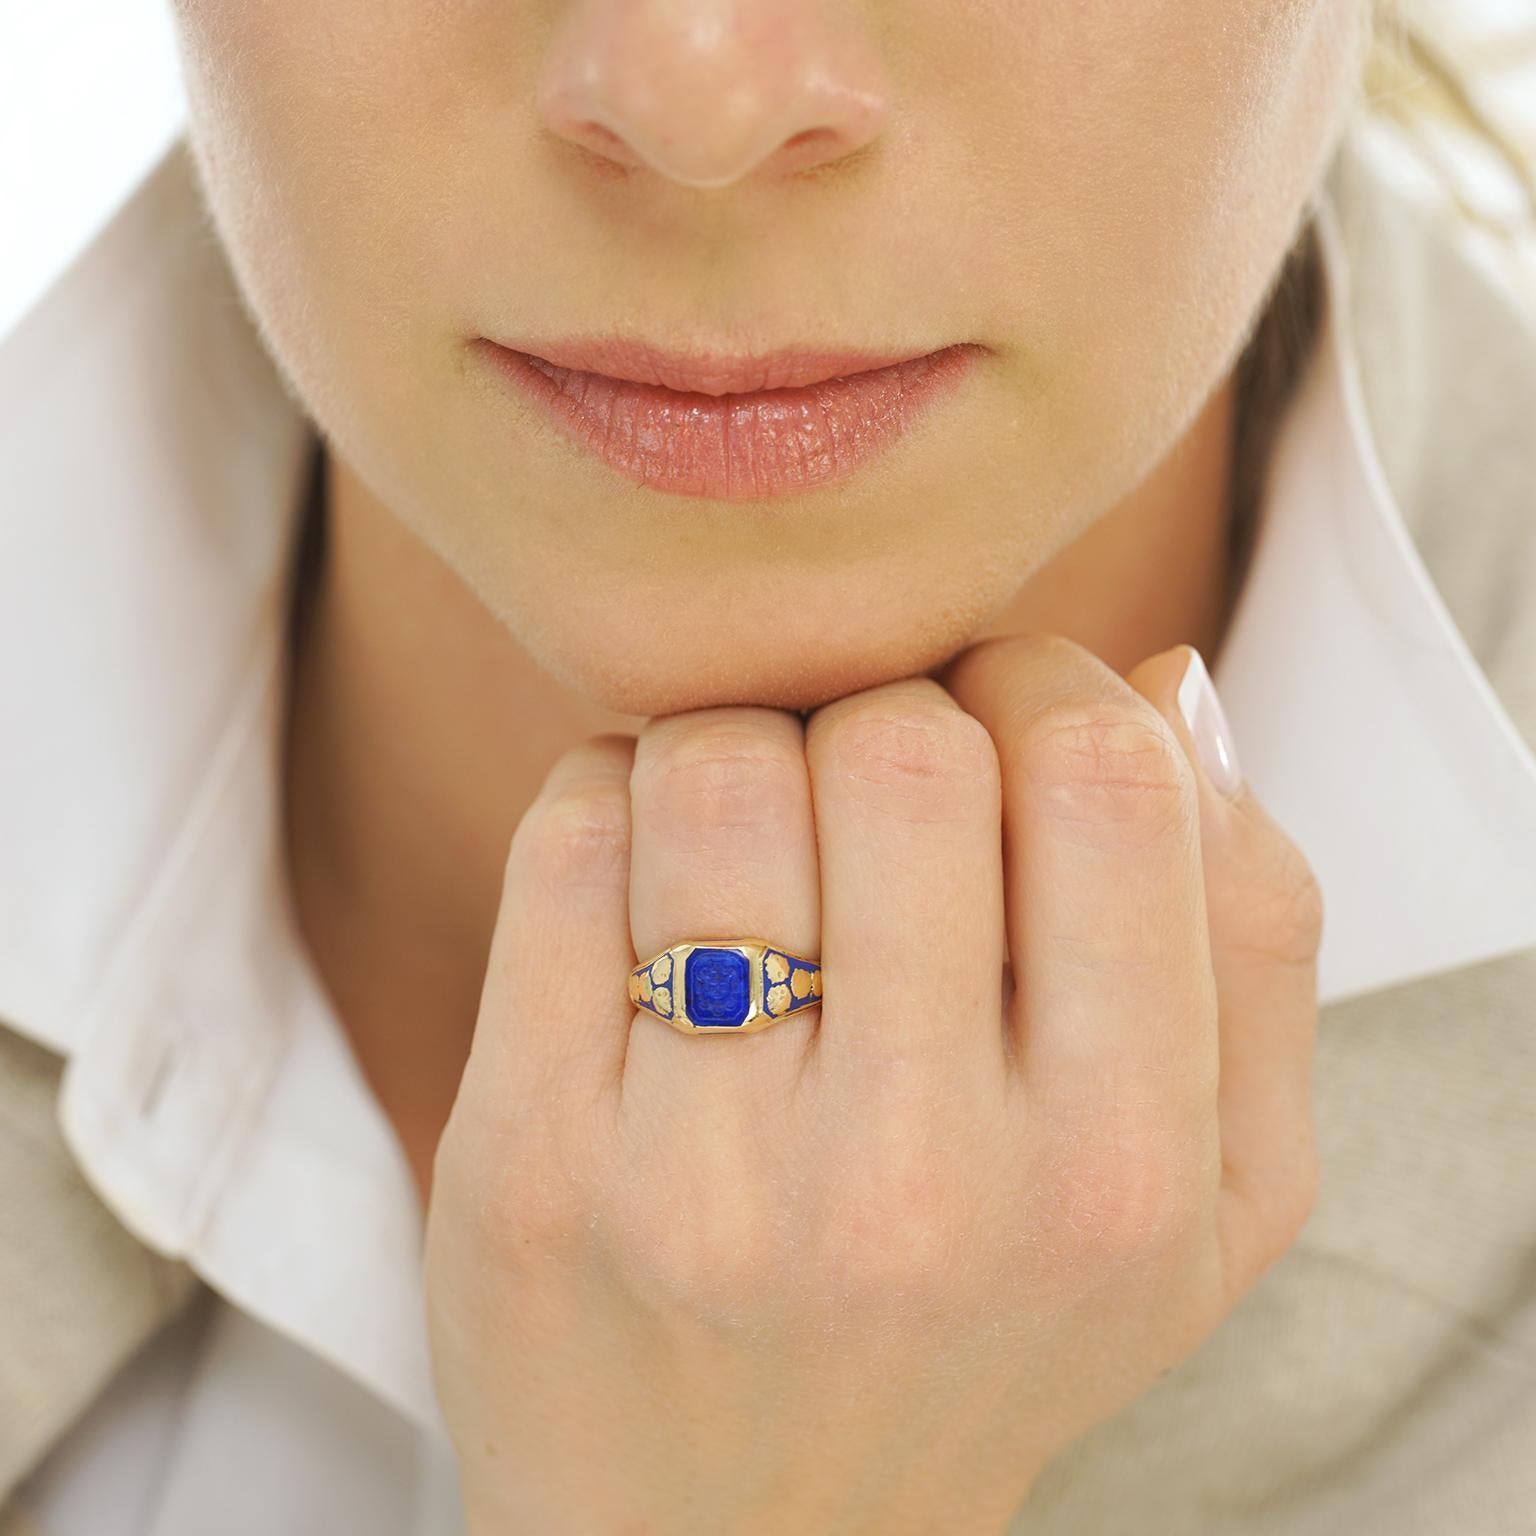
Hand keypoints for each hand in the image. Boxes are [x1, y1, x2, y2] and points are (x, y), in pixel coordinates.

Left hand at [423, 634, 1323, 1535]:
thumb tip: (1163, 683)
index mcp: (1118, 1170)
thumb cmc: (986, 1335)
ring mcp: (701, 1173)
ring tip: (758, 835)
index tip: (1000, 729)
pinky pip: (568, 837)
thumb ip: (1247, 936)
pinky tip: (651, 879)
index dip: (1046, 692)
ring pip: (715, 766)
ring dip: (743, 748)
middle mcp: (912, 1181)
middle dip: (886, 712)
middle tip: (868, 788)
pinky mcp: (531, 1155)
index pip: (1103, 776)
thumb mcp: (1211, 1196)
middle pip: (899, 743)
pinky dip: (615, 800)